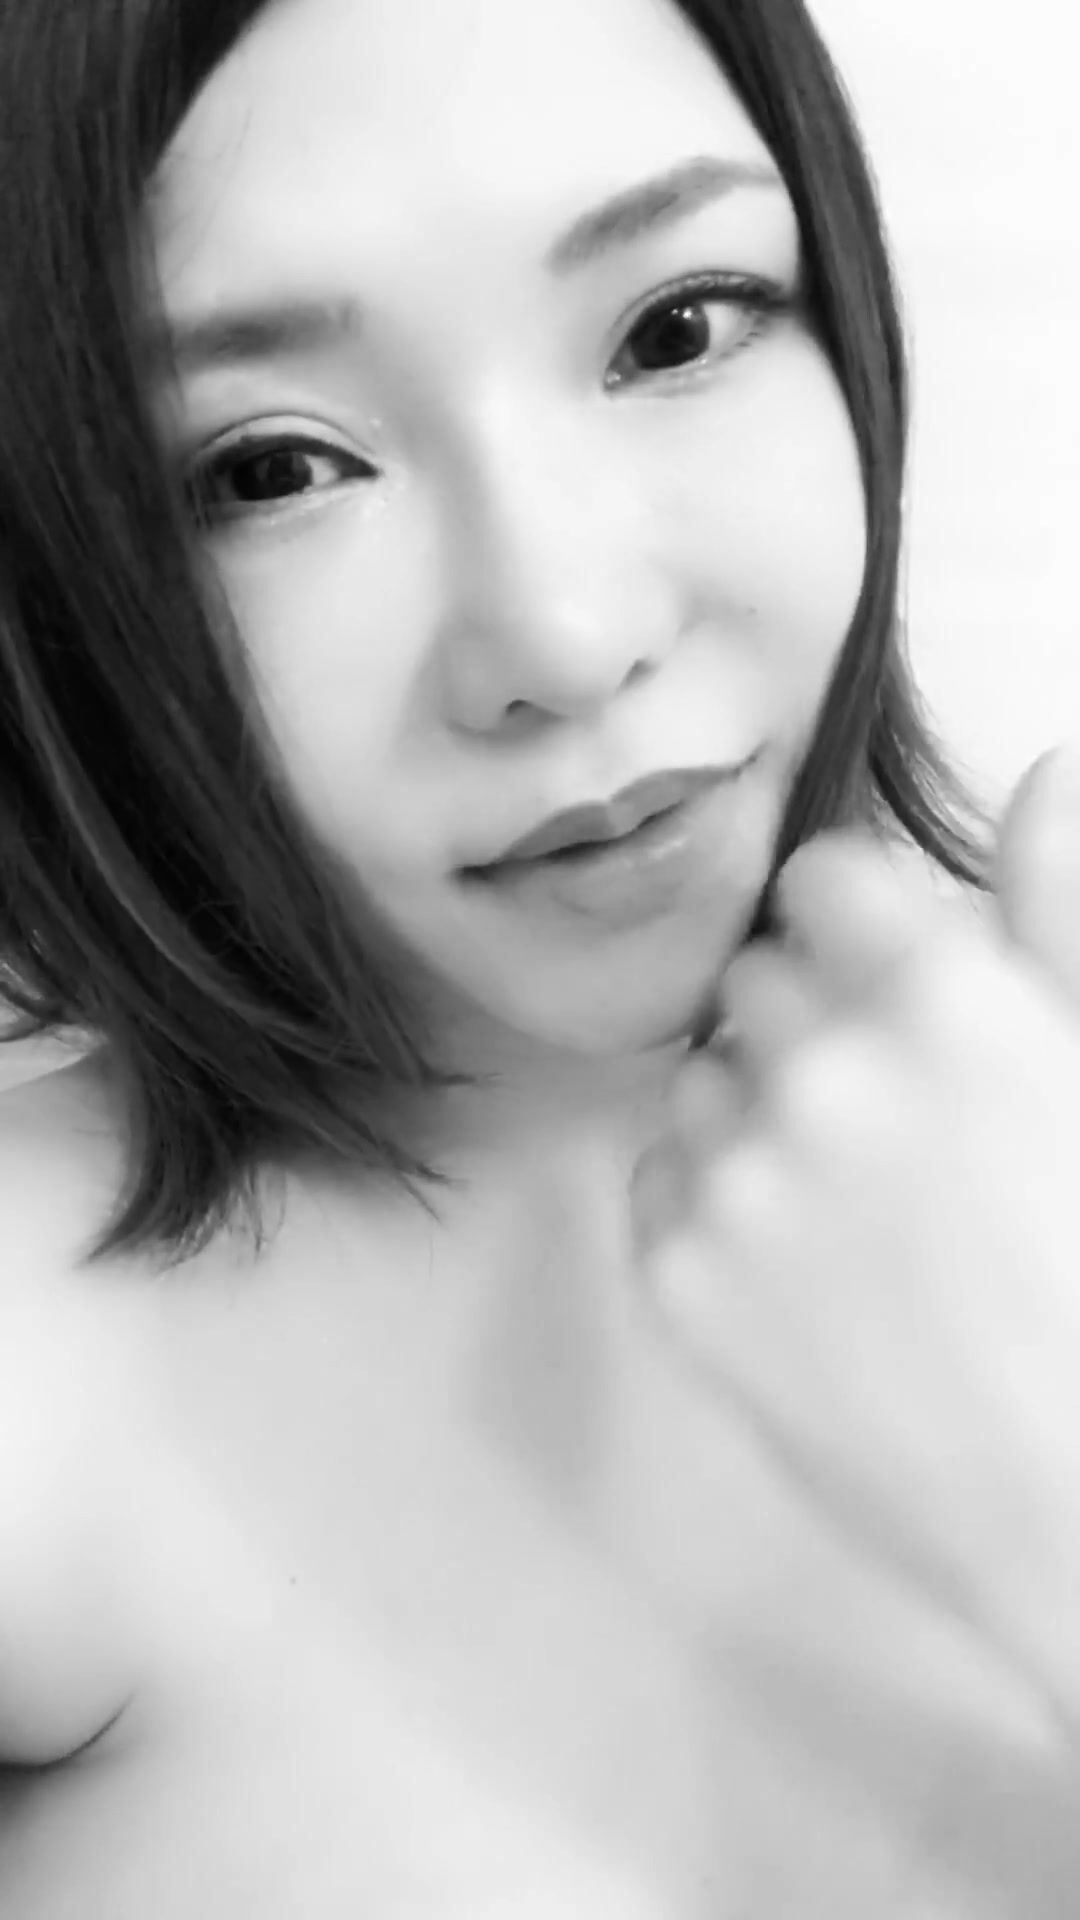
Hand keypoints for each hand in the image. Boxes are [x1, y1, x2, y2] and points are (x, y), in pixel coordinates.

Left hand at [631, 745, 1079, 1727]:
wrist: (1069, 1497)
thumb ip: (1064, 908)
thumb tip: (1048, 771)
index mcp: (939, 997)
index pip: (822, 879)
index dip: (859, 929)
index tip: (889, 985)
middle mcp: (819, 1067)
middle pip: (756, 978)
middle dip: (811, 1019)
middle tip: (886, 1118)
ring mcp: (738, 1176)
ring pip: (701, 1078)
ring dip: (755, 1112)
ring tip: (847, 1202)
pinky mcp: (679, 1277)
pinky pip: (659, 1178)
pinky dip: (711, 1203)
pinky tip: (799, 1266)